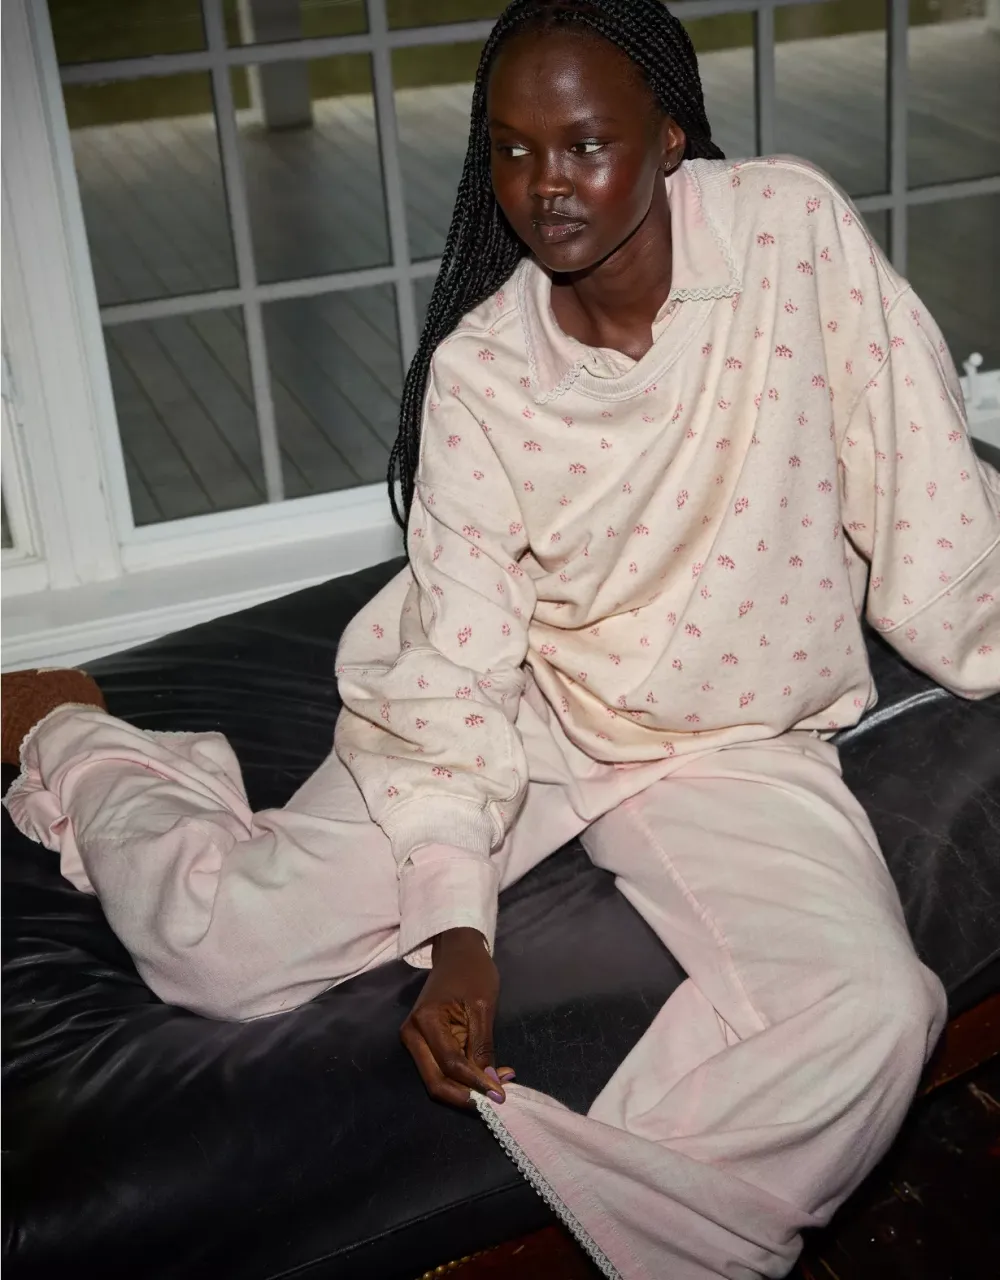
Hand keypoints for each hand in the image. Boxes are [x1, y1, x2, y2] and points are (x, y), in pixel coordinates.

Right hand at [400, 927, 514, 1108]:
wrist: (458, 953)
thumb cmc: (472, 972)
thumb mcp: (483, 1006)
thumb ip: (482, 1047)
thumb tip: (490, 1084)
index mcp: (425, 1021)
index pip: (450, 1064)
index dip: (475, 1083)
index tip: (502, 1093)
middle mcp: (412, 1035)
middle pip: (436, 1082)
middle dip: (467, 1095)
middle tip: (498, 1097)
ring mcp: (415, 1041)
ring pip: (437, 1080)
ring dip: (466, 1089)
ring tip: (497, 1083)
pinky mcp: (424, 1043)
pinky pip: (442, 1069)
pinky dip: (463, 1078)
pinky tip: (487, 1074)